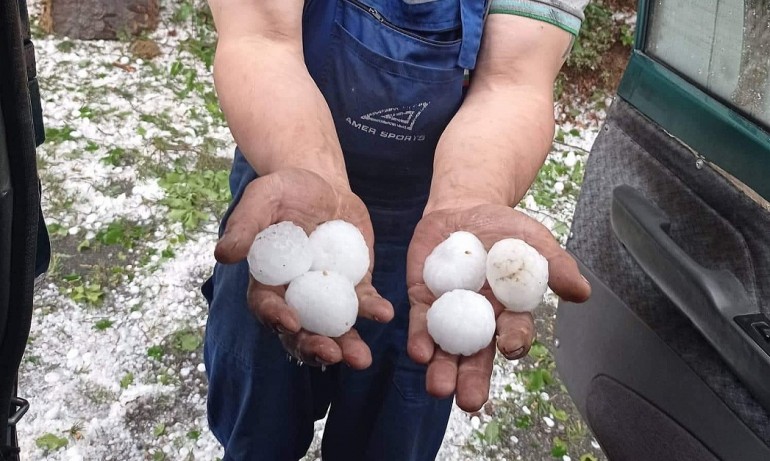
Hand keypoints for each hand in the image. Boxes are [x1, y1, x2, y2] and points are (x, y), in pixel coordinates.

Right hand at [215, 168, 393, 368]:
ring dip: (346, 345)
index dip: (276, 317)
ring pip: (334, 328)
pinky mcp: (354, 284)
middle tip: (331, 355)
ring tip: (360, 358)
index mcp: (267, 279)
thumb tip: (224, 254)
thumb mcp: (263, 198)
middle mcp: (296, 295)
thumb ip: (245, 224)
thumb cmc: (284, 191)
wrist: (321, 183)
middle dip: (314, 348)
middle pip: (300, 332)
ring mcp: (327, 293)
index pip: (266, 306)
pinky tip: (384, 313)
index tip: (291, 322)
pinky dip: (373, 310)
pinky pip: (363, 302)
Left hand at [406, 203, 590, 410]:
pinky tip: (419, 352)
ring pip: (446, 348)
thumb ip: (556, 265)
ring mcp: (450, 313)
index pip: (514, 333)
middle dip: (472, 379)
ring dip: (441, 369)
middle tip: (469, 401)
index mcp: (510, 311)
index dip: (514, 341)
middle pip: (477, 355)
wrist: (466, 208)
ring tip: (438, 388)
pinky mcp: (423, 301)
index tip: (510, 346)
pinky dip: (420, 339)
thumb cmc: (506, 230)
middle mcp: (480, 320)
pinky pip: (421, 324)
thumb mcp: (535, 242)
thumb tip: (582, 292)